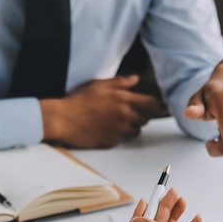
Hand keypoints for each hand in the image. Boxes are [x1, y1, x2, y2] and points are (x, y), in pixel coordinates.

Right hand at [39, 75, 166, 147]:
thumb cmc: (78, 101)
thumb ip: (120, 82)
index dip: (157, 105)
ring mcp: (119, 130)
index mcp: (123, 98)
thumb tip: (135, 79)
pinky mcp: (112, 141)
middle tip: (129, 111)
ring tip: (115, 119)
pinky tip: (106, 128)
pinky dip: (119, 134)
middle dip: (141, 115)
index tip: (160, 106)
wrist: (62, 119)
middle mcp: (124, 115)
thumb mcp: (98, 85)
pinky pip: (123, 138)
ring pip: (136, 129)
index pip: (151, 103)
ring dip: (131, 125)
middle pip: (146, 118)